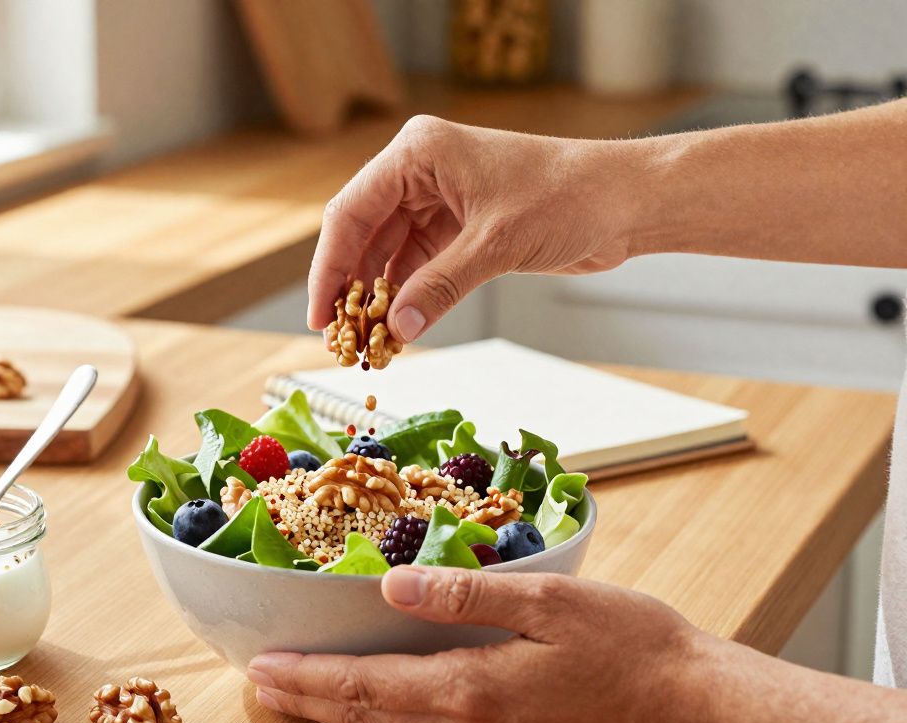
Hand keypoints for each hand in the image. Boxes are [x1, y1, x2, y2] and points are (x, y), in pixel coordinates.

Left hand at [247, 565, 715, 722]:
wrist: (696, 712)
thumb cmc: (634, 651)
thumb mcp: (551, 603)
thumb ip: (466, 596)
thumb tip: (393, 586)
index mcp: (471, 693)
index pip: (365, 689)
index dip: (308, 679)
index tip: (262, 668)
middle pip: (367, 721)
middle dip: (310, 702)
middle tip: (263, 684)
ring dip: (343, 720)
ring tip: (304, 696)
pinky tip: (381, 715)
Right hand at [306, 115, 639, 341]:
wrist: (628, 201)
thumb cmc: (569, 196)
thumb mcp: (496, 243)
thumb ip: (441, 286)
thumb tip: (398, 329)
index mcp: (418, 152)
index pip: (351, 212)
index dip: (330, 268)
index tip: (318, 315)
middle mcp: (420, 172)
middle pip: (363, 235)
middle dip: (351, 289)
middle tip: (339, 340)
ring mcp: (439, 200)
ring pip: (389, 255)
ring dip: (378, 299)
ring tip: (367, 345)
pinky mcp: (460, 228)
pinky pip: (419, 266)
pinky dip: (408, 298)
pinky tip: (398, 330)